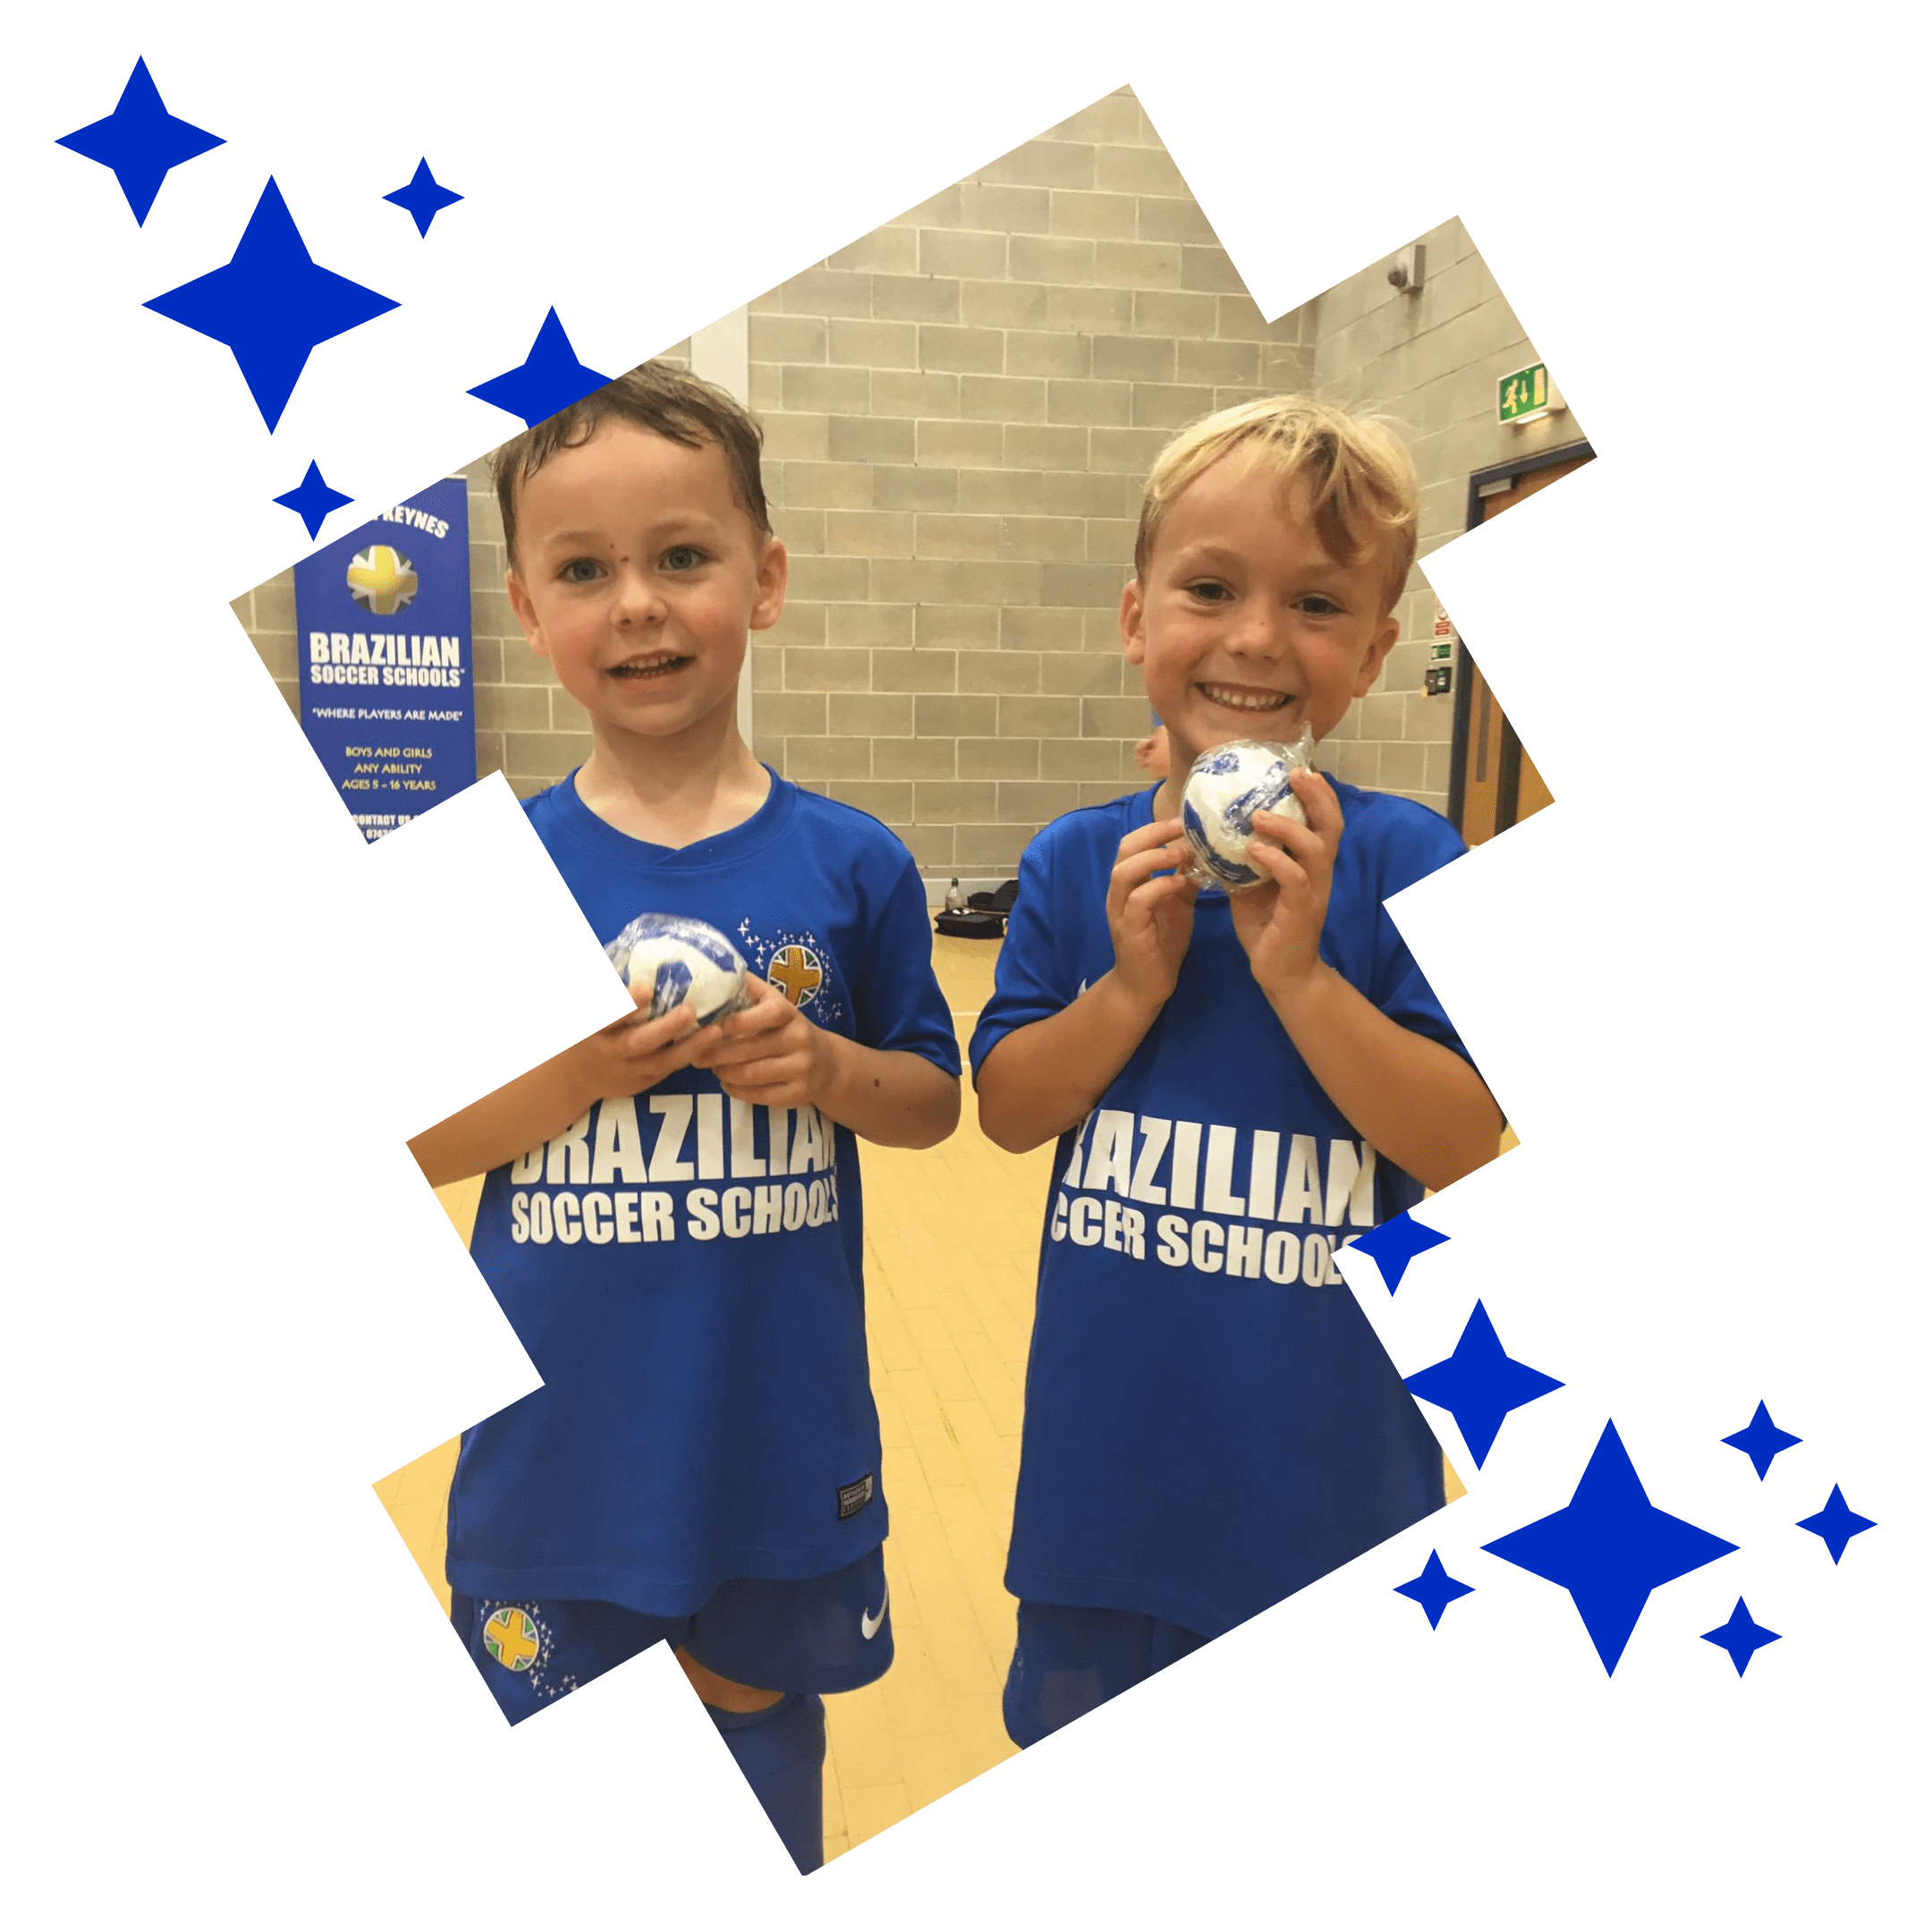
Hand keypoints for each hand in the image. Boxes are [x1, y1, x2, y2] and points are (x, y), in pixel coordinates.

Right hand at [562, 985, 711, 1101]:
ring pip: (660, 1062)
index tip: (645, 988)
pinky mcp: (643, 1081)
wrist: (573, 1078)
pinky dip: (689, 1056)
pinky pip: (668, 1069)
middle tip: (690, 1010)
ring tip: (715, 1030)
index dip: (625, 1004)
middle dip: (664, 1028)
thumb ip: (600, 987)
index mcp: (591, 1029)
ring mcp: (627, 1070)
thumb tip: (624, 950)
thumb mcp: (580, 1009)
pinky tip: (710, 1042)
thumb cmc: (584, 1031)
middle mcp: (609, 1051)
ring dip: (689, 1047)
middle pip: (636, 1042)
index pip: (606, 1016)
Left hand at [686, 974, 829, 1109]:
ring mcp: (801, 1068)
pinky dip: (737, 1090)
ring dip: (724, 1072)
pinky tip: (727, 1082)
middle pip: (752, 1050)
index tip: (714, 1027)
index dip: (741, 1021)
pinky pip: (760, 1096)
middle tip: (696, 1055)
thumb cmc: (787, 1028)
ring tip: (711, 1068)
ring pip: (752, 1075)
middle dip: (717, 1054)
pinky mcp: (799, 1094)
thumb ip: (748, 989)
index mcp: (789, 1014)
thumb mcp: (774, 1003)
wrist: (826, 1062)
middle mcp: (799, 1039)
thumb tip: (713, 972)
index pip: (769, 1014)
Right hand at [1106, 816, 1200, 1016]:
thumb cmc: (1160, 944)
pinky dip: (1159, 887)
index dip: (1157, 828)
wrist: (1145, 987)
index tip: (1185, 821)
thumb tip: (1203, 853)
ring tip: (1181, 853)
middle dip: (1154, 834)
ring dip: (1153, 858)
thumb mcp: (1177, 904)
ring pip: (1124, 872)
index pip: (1134, 843)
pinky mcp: (1130, 931)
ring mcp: (1121, 911)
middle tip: (1183, 828)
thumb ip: (1184, 879)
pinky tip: (1179, 884)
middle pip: (1125, 849)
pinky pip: (1138, 901)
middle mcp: (1120, 893)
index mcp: (1130, 883)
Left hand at [1227, 769, 1343, 1000]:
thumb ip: (1244, 858)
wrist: (1280, 974)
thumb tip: (1214, 829)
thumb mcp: (1252, 884)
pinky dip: (1275, 860)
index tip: (1300, 766)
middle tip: (1294, 774)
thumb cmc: (1267, 927)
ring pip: (1315, 847)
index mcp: (1310, 862)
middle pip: (1331, 824)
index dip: (1318, 792)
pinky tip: (1253, 851)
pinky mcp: (1301, 911)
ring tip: (1259, 815)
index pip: (1324, 819)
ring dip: (1287, 826)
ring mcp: (1314, 891)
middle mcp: (1319, 872)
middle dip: (1316, 796)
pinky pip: (1294, 878)